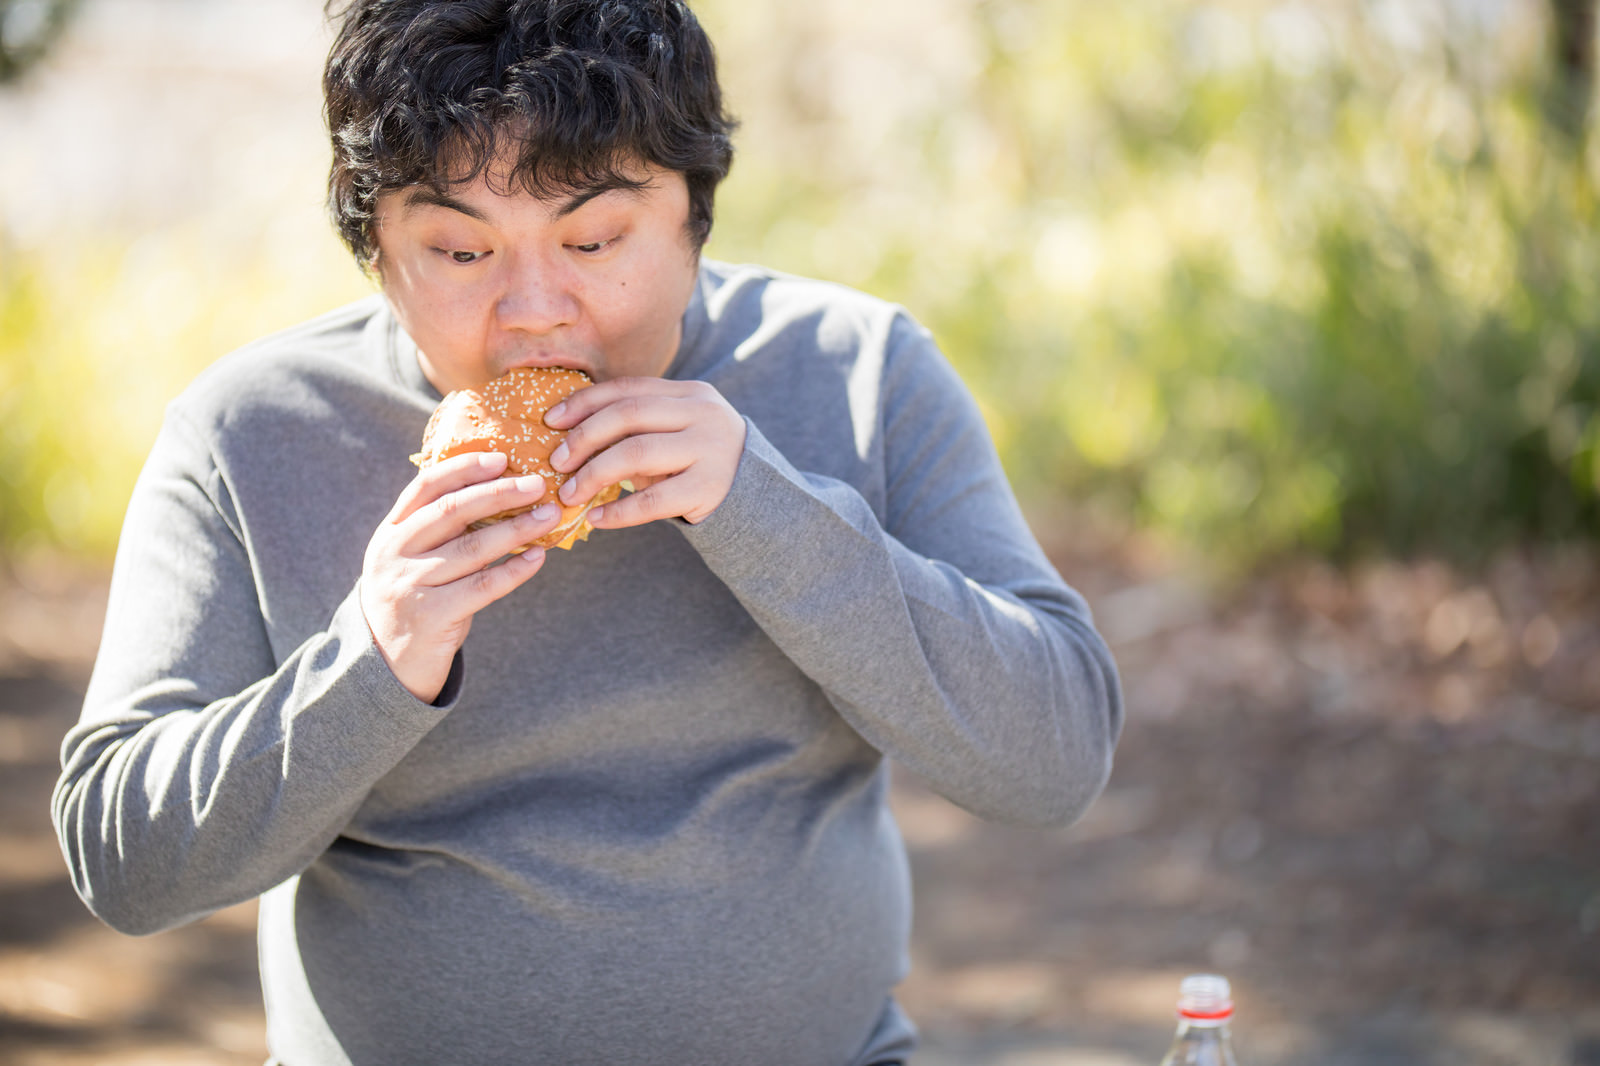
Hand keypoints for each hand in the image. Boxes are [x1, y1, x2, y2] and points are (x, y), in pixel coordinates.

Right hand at [360, 451, 561, 701]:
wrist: (382, 664)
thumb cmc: (413, 600)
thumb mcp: (410, 559)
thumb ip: (439, 529)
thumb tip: (500, 492)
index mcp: (391, 531)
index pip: (426, 486)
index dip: (465, 468)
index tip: (502, 458)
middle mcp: (395, 553)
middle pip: (453, 511)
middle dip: (499, 493)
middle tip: (537, 484)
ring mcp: (411, 585)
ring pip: (473, 548)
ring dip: (517, 528)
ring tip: (549, 515)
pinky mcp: (432, 617)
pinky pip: (483, 587)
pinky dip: (514, 570)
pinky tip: (537, 558)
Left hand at [544, 377, 746, 527]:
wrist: (755, 499)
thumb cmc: (697, 464)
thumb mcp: (673, 434)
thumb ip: (635, 427)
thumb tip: (566, 435)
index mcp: (690, 393)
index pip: (627, 389)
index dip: (584, 403)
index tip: (550, 421)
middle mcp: (703, 414)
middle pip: (628, 415)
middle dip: (583, 438)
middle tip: (556, 462)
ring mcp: (709, 449)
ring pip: (636, 453)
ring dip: (593, 474)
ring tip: (570, 494)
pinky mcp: (710, 488)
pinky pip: (652, 501)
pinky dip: (618, 512)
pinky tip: (596, 520)